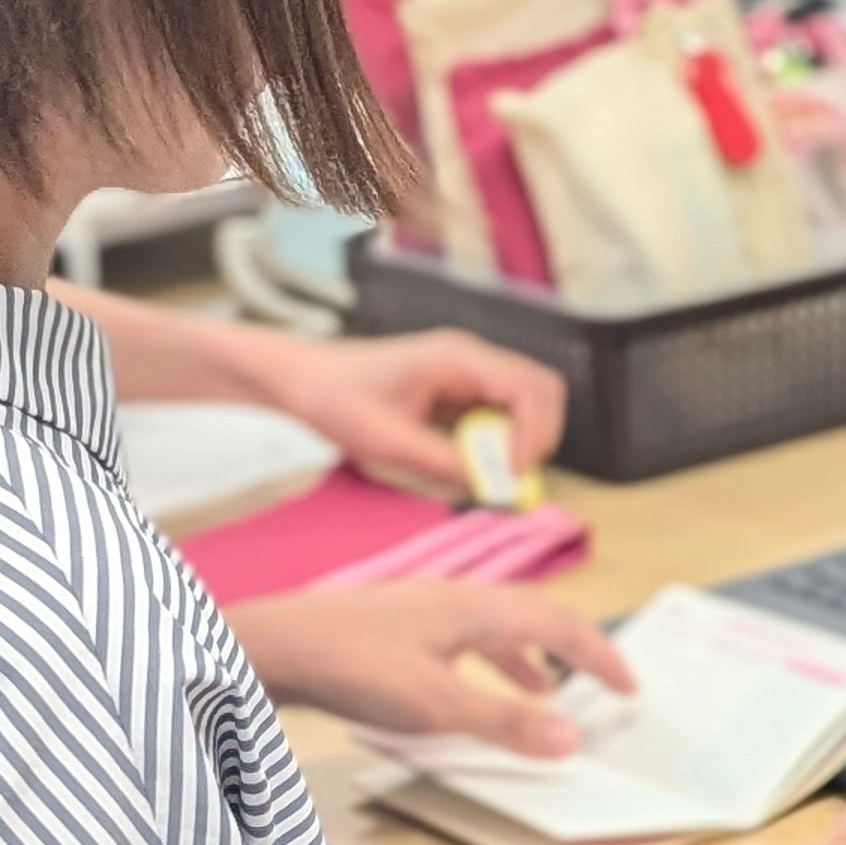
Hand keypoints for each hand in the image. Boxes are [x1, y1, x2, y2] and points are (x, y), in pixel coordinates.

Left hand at [223, 580, 630, 755]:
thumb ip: (505, 722)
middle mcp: (451, 597)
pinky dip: (483, 663)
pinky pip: (459, 639)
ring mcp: (418, 609)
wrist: (269, 646)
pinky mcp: (390, 628)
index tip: (628, 685)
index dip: (599, 653)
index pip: (559, 620)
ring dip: (527, 658)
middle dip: (571, 647)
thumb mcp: (436, 705)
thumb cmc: (347, 665)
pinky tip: (466, 689)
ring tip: (544, 691)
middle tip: (599, 680)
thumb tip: (571, 738)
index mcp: (474, 606)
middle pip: (531, 614)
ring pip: (493, 627)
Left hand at [247, 329, 565, 494]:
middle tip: (512, 477)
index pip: (527, 388)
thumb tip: (490, 486)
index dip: (534, 433)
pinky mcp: (458, 392)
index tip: (517, 473)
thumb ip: (442, 463)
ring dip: (518, 440)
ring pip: (525, 403)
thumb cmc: (337, 399)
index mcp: (456, 357)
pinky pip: (498, 416)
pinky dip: (497, 443)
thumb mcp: (387, 441)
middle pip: (541, 389)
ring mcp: (466, 373)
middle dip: (538, 436)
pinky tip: (468, 463)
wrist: (304, 381)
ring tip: (486, 473)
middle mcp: (470, 359)